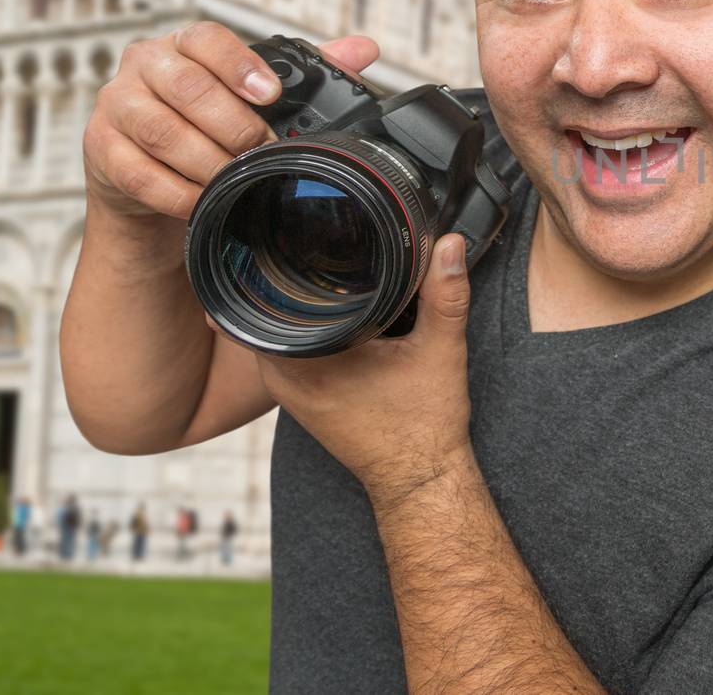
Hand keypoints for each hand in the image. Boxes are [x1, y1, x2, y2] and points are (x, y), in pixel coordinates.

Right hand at [82, 21, 379, 219]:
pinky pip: (142, 174)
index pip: (205, 38)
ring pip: (162, 131)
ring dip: (208, 160)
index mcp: (183, 45)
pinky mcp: (101, 150)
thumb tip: (363, 49)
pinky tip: (204, 200)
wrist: (149, 176)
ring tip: (238, 177)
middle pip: (187, 88)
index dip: (238, 64)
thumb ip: (305, 70)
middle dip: (233, 124)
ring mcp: (116, 107)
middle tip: (263, 149)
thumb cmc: (207, 125)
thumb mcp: (251, 95)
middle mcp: (144, 66)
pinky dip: (180, 192)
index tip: (270, 93)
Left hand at [252, 234, 474, 506]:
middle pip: (266, 306)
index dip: (274, 260)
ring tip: (325, 267)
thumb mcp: (441, 351)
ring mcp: (289, 389)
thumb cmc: (423, 427)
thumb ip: (445, 294)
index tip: (291, 234)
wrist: (421, 478)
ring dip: (297, 301)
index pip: (263, 297)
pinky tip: (335, 309)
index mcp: (305, 362)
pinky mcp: (302, 395)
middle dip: (289, 275)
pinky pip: (290, 347)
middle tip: (315, 240)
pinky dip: (308, 326)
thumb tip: (449, 245)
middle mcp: (285, 376)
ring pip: (277, 327)